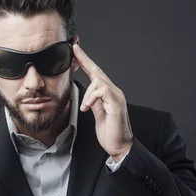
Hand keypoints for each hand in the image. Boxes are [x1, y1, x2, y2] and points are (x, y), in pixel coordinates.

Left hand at [75, 44, 132, 160]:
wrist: (119, 146)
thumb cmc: (110, 132)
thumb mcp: (97, 114)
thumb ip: (93, 102)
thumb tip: (87, 95)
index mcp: (108, 95)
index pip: (96, 75)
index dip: (86, 62)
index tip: (76, 51)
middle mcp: (114, 92)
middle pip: (98, 71)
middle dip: (85, 59)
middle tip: (75, 49)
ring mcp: (116, 96)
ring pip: (98, 81)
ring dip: (88, 94)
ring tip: (86, 108)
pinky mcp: (116, 102)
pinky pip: (102, 91)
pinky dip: (92, 98)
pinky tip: (88, 108)